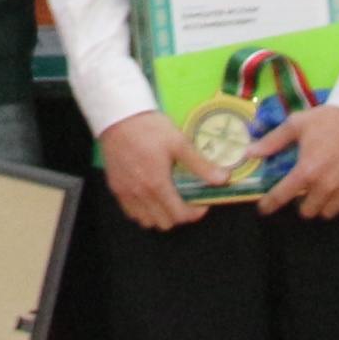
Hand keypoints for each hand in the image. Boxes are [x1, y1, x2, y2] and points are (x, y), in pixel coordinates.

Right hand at [100, 111, 214, 231]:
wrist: (119, 116)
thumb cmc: (149, 128)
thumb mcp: (179, 142)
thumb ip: (201, 164)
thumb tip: (223, 178)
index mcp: (157, 183)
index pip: (180, 215)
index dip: (195, 213)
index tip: (201, 203)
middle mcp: (141, 193)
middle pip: (164, 223)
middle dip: (179, 215)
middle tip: (185, 200)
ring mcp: (126, 192)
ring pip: (146, 221)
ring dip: (160, 216)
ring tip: (167, 200)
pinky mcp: (116, 188)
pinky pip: (131, 213)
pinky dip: (143, 212)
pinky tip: (150, 197)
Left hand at [254, 103, 338, 218]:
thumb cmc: (330, 119)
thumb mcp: (297, 124)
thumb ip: (273, 141)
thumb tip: (250, 153)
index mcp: (306, 171)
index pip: (282, 196)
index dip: (270, 204)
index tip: (264, 208)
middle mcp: (325, 186)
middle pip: (307, 212)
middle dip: (301, 204)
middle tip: (303, 192)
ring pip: (328, 213)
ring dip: (322, 206)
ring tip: (321, 192)